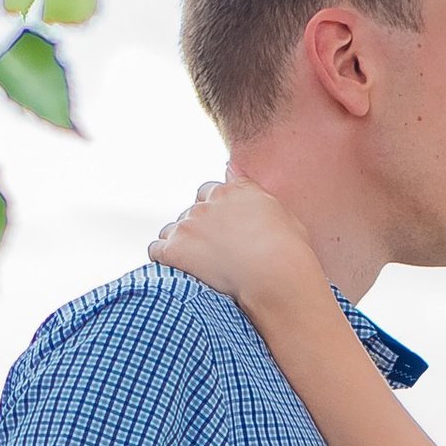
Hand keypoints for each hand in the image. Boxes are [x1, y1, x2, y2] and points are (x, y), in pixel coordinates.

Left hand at [149, 176, 322, 325]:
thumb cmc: (289, 251)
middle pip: (191, 211)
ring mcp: (189, 225)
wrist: (275, 277)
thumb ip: (250, 189)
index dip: (214, 212)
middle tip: (212, 255)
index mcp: (234, 192)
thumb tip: (231, 168)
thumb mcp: (281, 212)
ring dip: (179, 243)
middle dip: (197, 229)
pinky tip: (177, 272)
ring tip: (195, 267)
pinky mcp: (175, 249)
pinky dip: (163, 259)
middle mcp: (208, 203)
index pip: (211, 192)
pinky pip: (156, 249)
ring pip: (172, 230)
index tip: (222, 232)